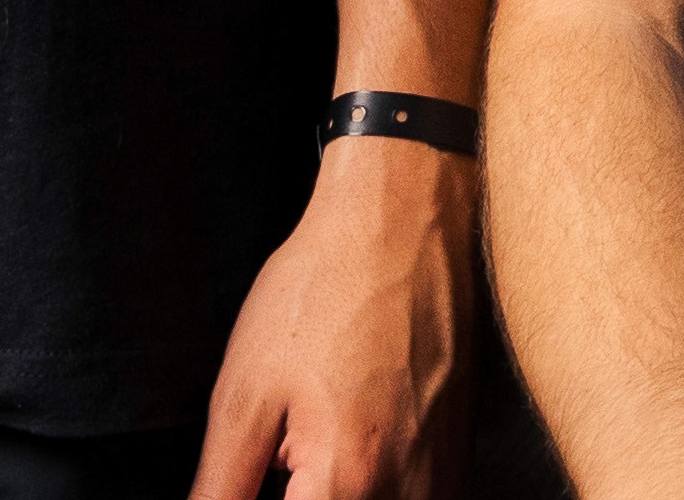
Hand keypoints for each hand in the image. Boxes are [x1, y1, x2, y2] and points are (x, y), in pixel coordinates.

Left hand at [187, 143, 477, 499]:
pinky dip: (383, 486)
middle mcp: (410, 486)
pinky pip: (422, 495)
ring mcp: (446, 466)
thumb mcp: (244, 396)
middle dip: (306, 489)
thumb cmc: (329, 285)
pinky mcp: (462, 444)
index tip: (260, 471)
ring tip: (319, 442)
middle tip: (287, 454)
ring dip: (342, 489)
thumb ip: (221, 490)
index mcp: (348, 482)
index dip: (262, 493)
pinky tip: (357, 443)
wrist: (406, 212)